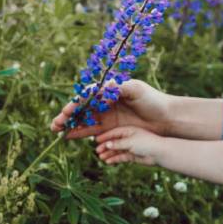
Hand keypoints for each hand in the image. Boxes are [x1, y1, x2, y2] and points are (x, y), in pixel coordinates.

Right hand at [50, 79, 171, 159]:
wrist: (166, 119)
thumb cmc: (153, 100)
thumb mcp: (136, 90)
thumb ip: (117, 88)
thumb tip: (100, 87)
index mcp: (110, 90)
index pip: (88, 96)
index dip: (76, 103)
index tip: (67, 111)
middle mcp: (105, 102)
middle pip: (82, 108)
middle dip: (67, 115)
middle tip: (56, 123)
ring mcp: (107, 115)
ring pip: (83, 120)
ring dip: (69, 125)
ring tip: (56, 130)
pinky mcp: (110, 128)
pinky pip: (91, 130)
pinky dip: (79, 133)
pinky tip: (68, 136)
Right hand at [93, 126, 163, 165]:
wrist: (160, 153)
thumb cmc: (146, 143)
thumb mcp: (130, 142)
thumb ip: (117, 144)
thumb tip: (106, 144)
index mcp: (130, 130)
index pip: (114, 132)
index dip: (105, 136)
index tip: (96, 140)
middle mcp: (129, 138)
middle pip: (114, 141)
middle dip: (105, 146)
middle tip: (97, 151)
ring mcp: (131, 147)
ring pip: (117, 150)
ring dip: (109, 153)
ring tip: (101, 157)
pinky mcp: (133, 155)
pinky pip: (121, 157)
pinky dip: (115, 159)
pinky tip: (108, 162)